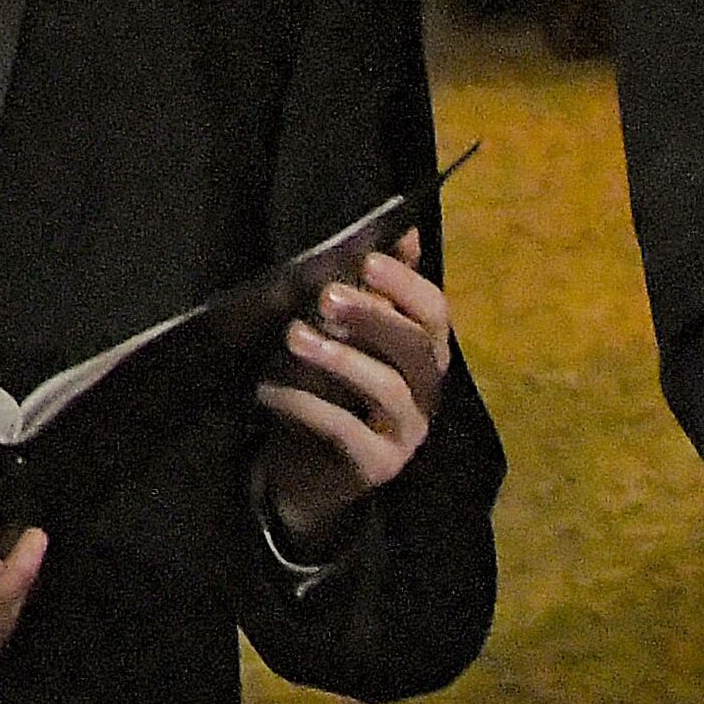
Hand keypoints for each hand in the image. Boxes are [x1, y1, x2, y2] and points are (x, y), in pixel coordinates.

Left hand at [255, 236, 456, 554]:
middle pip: (416, 348)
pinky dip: (306, 405)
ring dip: (339, 358)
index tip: (366, 260)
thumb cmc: (326, 391)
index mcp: (422, 355)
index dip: (406, 285)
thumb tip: (400, 231)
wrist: (305, 471)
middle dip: (373, 316)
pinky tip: (270, 389)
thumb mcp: (345, 336)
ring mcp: (406, 434)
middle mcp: (425, 393)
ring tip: (294, 336)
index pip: (434, 314)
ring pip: (388, 388)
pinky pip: (347, 431)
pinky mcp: (378, 467)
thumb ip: (373, 292)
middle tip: (326, 295)